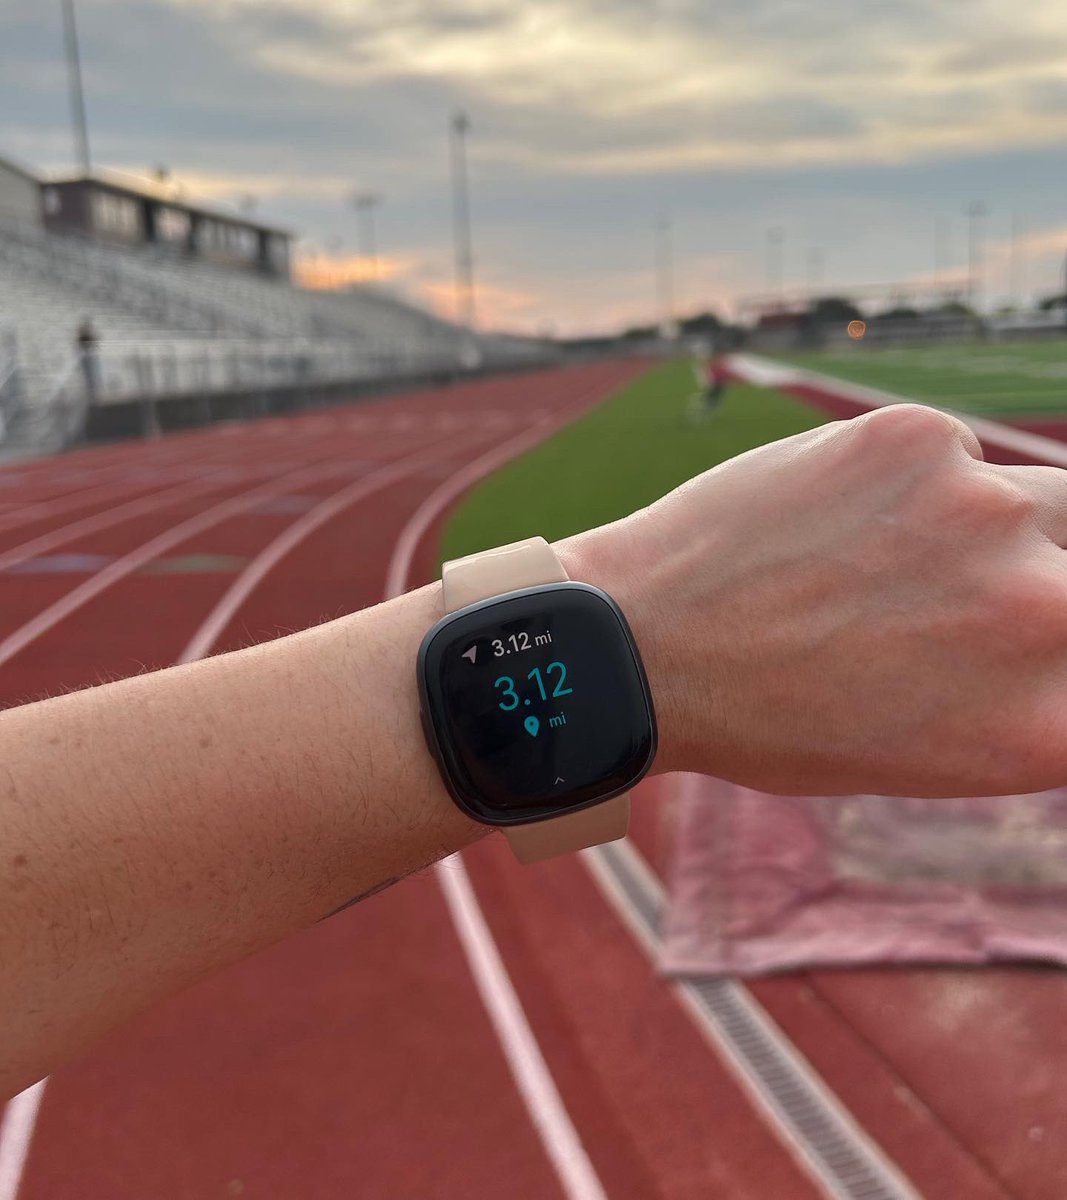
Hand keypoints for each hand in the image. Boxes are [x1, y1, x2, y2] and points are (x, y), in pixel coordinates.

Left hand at [564, 404, 1066, 796]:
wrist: (643, 646)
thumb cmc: (770, 720)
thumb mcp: (926, 750)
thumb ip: (1015, 695)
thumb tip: (1054, 638)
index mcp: (1044, 726)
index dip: (1056, 656)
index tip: (1023, 636)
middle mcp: (1043, 614)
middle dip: (1045, 586)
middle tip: (950, 598)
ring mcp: (986, 512)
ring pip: (1045, 502)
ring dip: (986, 529)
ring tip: (887, 561)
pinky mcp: (920, 439)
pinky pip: (953, 458)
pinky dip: (911, 487)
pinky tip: (833, 519)